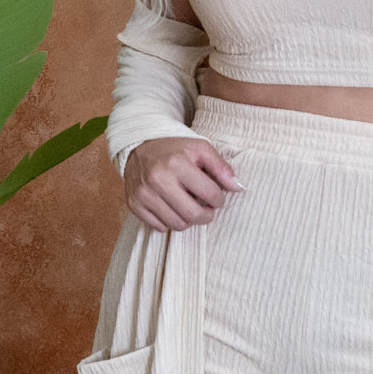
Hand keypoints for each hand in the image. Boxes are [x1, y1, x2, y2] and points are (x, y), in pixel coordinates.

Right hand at [124, 136, 243, 232]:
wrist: (138, 146)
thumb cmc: (175, 149)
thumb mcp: (200, 149)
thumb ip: (221, 168)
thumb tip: (238, 188)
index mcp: (177, 163)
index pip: (209, 193)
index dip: (219, 199)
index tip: (218, 198)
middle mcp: (158, 179)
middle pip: (192, 214)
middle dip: (206, 216)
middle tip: (208, 210)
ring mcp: (144, 194)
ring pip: (177, 224)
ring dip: (189, 220)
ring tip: (190, 206)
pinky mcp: (134, 204)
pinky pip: (159, 227)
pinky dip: (170, 222)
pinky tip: (172, 208)